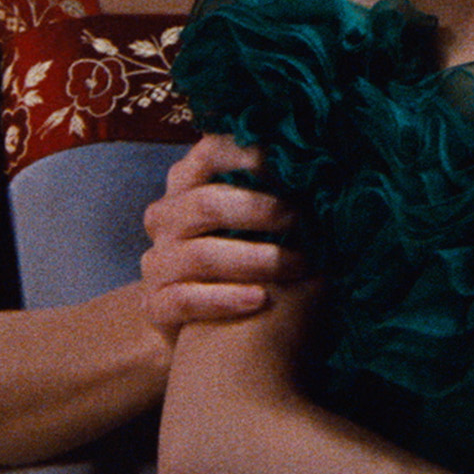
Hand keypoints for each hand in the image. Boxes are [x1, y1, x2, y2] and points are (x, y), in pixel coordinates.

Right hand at [141, 135, 303, 331]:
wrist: (204, 322)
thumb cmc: (238, 248)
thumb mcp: (247, 210)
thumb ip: (268, 185)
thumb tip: (317, 164)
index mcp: (186, 181)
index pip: (211, 152)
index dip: (251, 156)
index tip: (292, 166)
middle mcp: (166, 216)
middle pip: (208, 202)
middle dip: (262, 210)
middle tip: (305, 222)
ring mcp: (157, 261)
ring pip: (203, 254)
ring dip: (257, 259)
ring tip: (298, 264)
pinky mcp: (156, 303)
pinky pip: (188, 299)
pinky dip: (227, 298)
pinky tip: (260, 299)